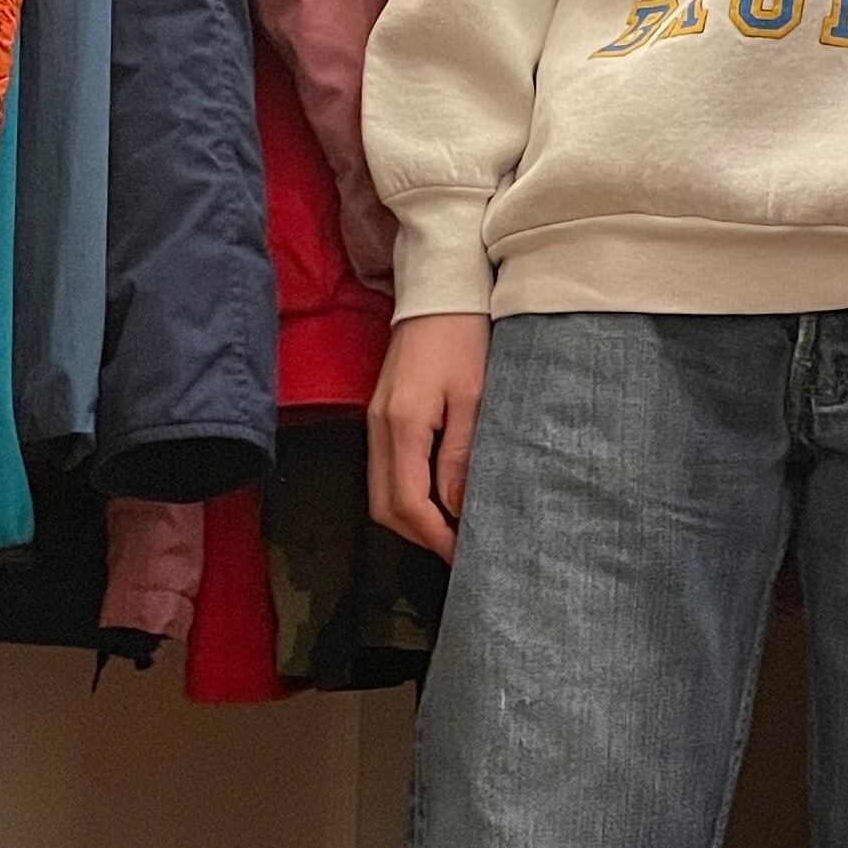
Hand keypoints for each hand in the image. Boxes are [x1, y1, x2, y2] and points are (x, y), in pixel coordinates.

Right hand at [369, 311, 489, 561]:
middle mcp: (378, 427)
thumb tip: (457, 507)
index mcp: (402, 424)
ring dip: (411, 518)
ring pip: (380, 493)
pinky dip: (406, 494)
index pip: (408, 503)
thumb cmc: (464, 338)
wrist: (439, 292)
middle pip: (385, 507)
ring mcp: (374, 421)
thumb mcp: (473, 398)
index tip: (463, 555)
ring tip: (452, 529)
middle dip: (419, 535)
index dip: (434, 537)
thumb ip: (460, 456)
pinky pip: (384, 470)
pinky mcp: (380, 414)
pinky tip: (437, 497)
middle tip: (460, 550)